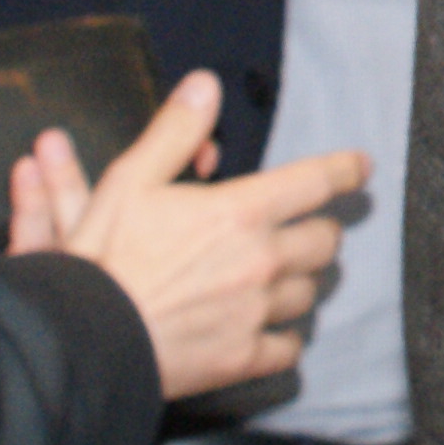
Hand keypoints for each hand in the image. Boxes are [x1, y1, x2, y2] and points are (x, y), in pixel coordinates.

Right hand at [5, 69, 369, 399]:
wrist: (83, 339)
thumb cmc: (104, 258)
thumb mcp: (130, 179)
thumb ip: (176, 131)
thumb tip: (206, 85)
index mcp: (242, 211)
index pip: (316, 181)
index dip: (344, 170)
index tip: (361, 168)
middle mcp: (261, 260)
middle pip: (324, 240)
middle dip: (318, 231)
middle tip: (305, 230)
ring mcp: (256, 313)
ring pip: (309, 292)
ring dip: (300, 282)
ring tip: (282, 278)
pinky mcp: (242, 359)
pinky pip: (288, 348)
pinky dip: (285, 339)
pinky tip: (271, 332)